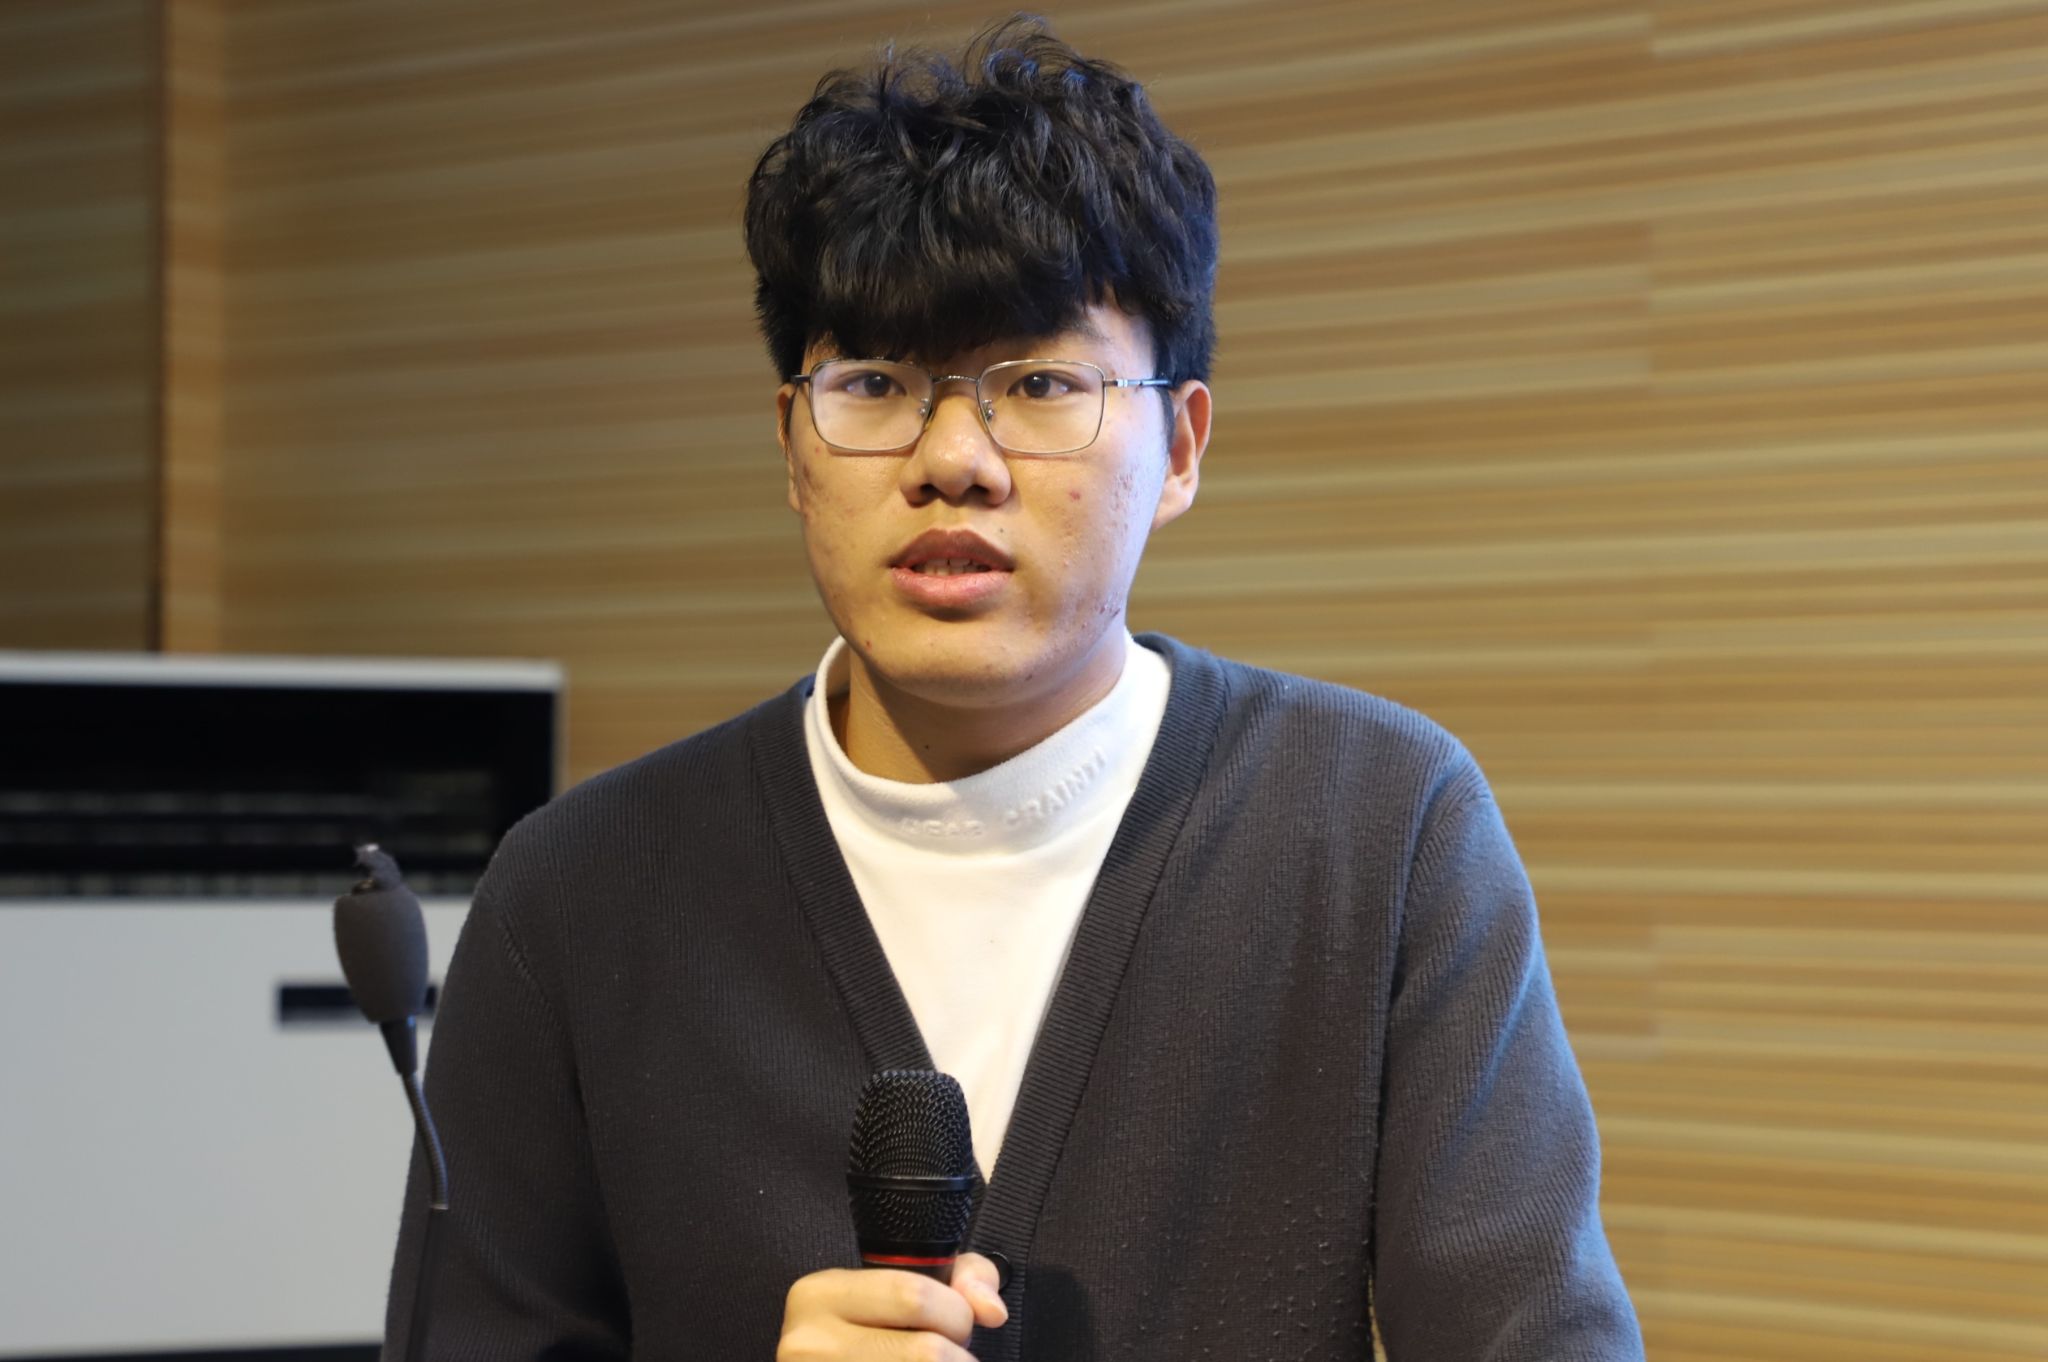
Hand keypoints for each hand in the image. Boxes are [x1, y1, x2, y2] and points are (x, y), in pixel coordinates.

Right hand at [777, 1254, 1007, 1359]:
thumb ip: (962, 1278)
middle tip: (951, 1356)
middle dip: (956, 1355)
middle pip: (925, 1352)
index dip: (955, 1314)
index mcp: (820, 1295)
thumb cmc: (874, 1335)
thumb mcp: (904, 1290)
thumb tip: (991, 1310)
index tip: (957, 1326)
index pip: (913, 1295)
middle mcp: (808, 1343)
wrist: (833, 1361)